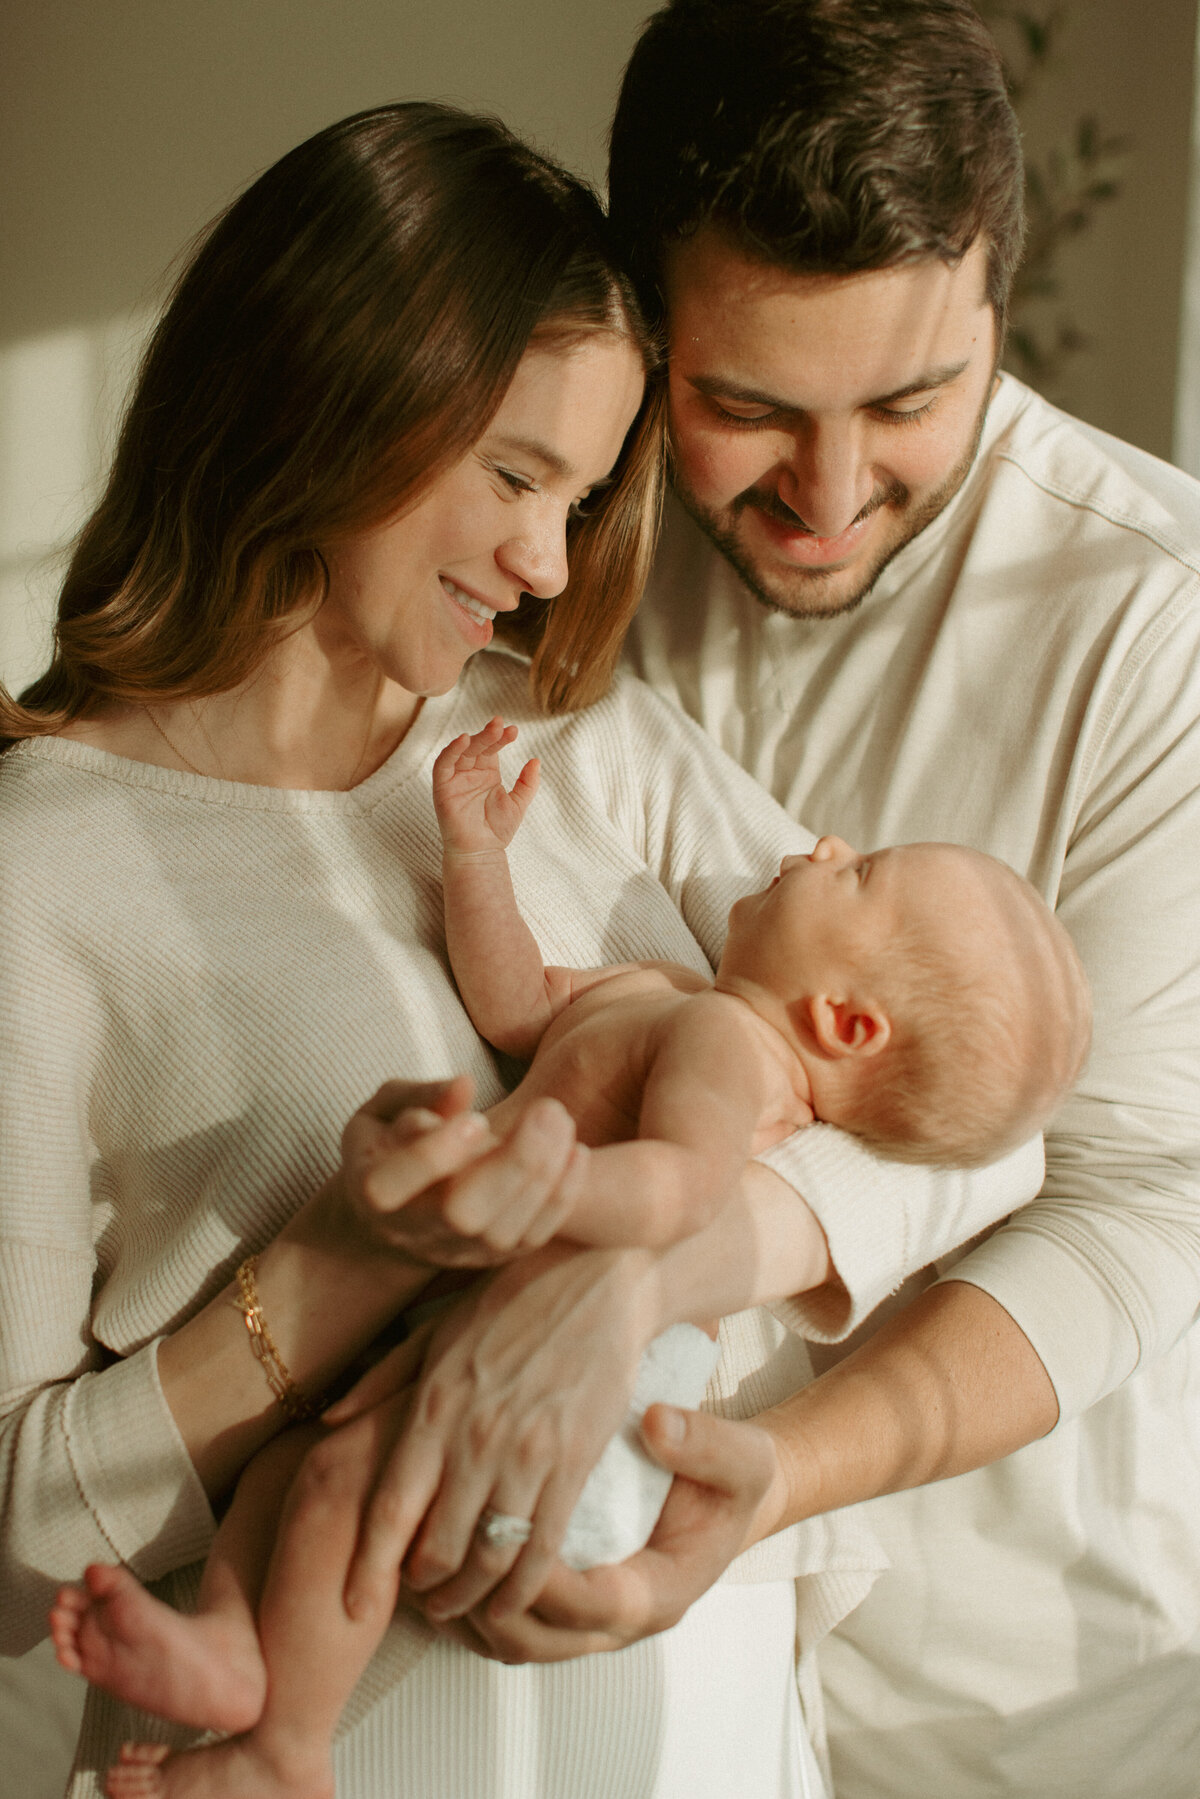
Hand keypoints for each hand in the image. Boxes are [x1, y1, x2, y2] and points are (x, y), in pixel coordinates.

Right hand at [332, 1077, 588, 1268]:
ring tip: (559, 1118)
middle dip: (513, 1163)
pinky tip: (576, 1150)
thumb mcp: (386, 1108)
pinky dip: (563, 1195)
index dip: (434, 1154)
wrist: (398, 1215)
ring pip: (505, 1230)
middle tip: (547, 1109)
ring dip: (545, 1173)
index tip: (476, 1118)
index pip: (392, 1186)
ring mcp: (459, 1250)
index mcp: (372, 1189)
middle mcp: (413, 1230)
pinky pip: (534, 1236)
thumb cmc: (390, 1143)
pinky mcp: (496, 1257)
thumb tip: (464, 1085)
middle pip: (462, 1215)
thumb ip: (418, 1095)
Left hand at [341, 1242, 661, 1619]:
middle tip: (418, 1602)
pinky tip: (512, 1601)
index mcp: (434, 1406)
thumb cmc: (512, 1297)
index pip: (389, 1508)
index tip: (354, 1605)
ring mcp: (527, 1454)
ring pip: (490, 1555)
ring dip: (470, 1596)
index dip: (369, 1567)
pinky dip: (524, 1586)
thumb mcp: (437, 1328)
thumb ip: (382, 1379)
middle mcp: (474, 1438)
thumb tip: (326, 1419)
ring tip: (458, 1607)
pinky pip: (545, 1544)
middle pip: (437, 1546)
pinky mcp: (575, 1461)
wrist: (599, 1276)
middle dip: (422, 1589)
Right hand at [433, 717, 539, 854]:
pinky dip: (452, 751)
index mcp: (486, 773)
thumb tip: (536, 760)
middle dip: (489, 734)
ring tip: (492, 729)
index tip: (513, 731)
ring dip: (475, 738)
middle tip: (501, 725)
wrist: (482, 852)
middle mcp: (469, 772)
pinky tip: (464, 740)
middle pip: (476, 746)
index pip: (491, 748)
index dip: (501, 738)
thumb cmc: (497, 830)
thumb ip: (528, 783)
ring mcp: (455, 779)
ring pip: (461, 751)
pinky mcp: (442, 788)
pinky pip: (443, 764)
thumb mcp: (518, 803)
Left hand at [433, 1403, 784, 1663]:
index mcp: (659, 1594)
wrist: (729, 1496)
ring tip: (427, 1553)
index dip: (545, 1579)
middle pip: (534, 1642)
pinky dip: (468, 1600)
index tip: (506, 1530)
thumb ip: (706, 1444)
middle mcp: (617, 1623)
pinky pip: (504, 1623)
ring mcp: (585, 1622)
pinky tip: (440, 1555)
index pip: (592, 1606)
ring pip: (508, 1642)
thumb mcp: (741, 1457)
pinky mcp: (561, 1606)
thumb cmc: (732, 1480)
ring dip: (464, 1607)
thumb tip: (658, 1424)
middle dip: (482, 1602)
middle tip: (442, 1546)